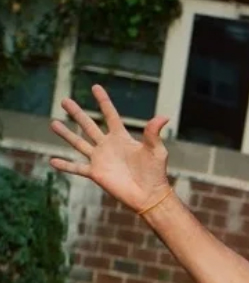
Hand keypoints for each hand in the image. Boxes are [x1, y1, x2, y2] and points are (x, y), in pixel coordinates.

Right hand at [50, 83, 170, 212]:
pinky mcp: (96, 174)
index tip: (95, 87)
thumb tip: (163, 117)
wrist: (149, 196)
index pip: (110, 115)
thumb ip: (154, 133)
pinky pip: (77, 168)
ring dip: (66, 134)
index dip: (103, 101)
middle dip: (76, 113)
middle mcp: (108, 146)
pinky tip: (52, 161)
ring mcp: (100, 160)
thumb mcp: (156, 150)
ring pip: (79, 143)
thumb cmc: (155, 173)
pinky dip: (65, 165)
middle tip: (64, 101)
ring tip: (53, 123)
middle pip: (88, 126)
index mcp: (121, 137)